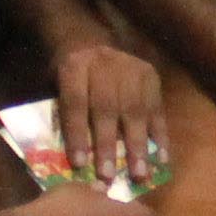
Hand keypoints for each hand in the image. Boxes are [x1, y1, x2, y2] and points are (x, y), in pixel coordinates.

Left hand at [48, 38, 167, 191]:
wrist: (89, 39)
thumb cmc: (69, 75)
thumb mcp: (54, 86)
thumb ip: (61, 115)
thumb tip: (71, 160)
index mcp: (75, 65)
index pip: (76, 101)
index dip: (77, 133)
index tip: (80, 164)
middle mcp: (104, 64)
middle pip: (107, 107)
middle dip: (108, 144)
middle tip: (109, 176)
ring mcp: (131, 68)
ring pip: (135, 109)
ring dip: (137, 145)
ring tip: (140, 173)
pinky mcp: (151, 75)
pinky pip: (157, 108)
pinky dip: (159, 135)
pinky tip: (161, 158)